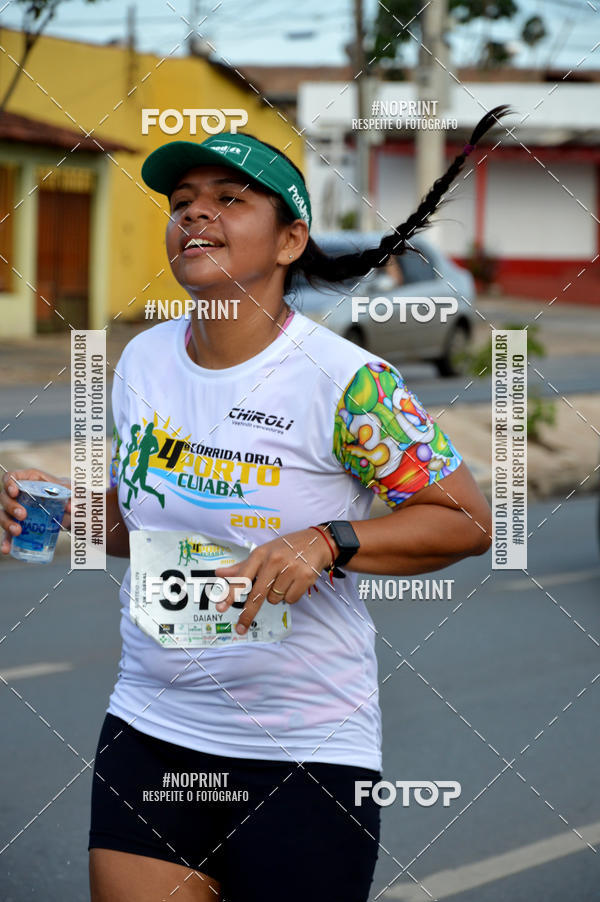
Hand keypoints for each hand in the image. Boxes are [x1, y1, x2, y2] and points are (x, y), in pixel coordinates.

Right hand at [0, 469, 71, 554]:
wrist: (71, 509)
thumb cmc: (69, 494)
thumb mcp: (72, 491)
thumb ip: (73, 495)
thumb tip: (71, 507)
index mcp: (30, 480)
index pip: (12, 477)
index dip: (9, 483)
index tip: (15, 492)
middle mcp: (20, 494)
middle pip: (5, 497)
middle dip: (10, 506)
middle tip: (23, 515)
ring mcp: (17, 511)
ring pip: (3, 514)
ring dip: (6, 523)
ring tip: (17, 531)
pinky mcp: (19, 526)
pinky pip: (8, 534)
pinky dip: (6, 541)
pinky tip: (7, 549)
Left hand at [213, 528, 332, 634]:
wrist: (317, 542)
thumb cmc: (286, 548)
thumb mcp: (263, 552)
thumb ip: (242, 566)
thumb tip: (219, 573)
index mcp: (261, 554)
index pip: (242, 577)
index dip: (231, 593)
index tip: (221, 607)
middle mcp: (274, 560)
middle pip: (257, 594)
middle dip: (248, 613)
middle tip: (241, 628)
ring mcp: (290, 569)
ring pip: (274, 599)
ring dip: (276, 595)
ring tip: (284, 580)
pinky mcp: (305, 577)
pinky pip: (290, 599)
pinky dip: (290, 595)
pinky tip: (294, 582)